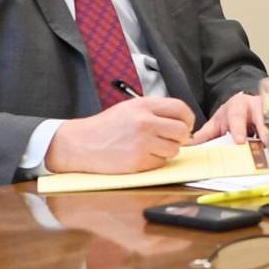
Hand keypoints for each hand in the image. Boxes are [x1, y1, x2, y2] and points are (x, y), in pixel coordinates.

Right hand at [46, 96, 194, 173]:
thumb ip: (155, 111)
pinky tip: (141, 155)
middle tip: (170, 139)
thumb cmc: (107, 127)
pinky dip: (155, 161)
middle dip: (181, 137)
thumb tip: (183, 121)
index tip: (185, 125)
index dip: (188, 119)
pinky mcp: (138, 161)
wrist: (80, 144)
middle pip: (182, 131)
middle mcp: (144, 122)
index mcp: (143, 106)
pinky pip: (161, 162)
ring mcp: (142, 143)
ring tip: (150, 147)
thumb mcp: (130, 108)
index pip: (181, 108)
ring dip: (167, 150)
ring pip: (174, 149)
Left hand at [190, 91, 264, 144]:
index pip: (237, 116)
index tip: (239, 141)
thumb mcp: (218, 121)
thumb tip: (188, 146)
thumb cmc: (234, 113)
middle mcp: (258, 103)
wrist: (247, 100)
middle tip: (267, 144)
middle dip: (266, 130)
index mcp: (238, 105)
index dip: (239, 128)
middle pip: (263, 116)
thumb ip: (205, 134)